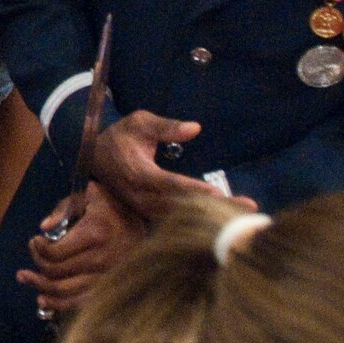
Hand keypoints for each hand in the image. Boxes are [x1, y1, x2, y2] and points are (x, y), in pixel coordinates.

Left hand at [18, 182, 144, 313]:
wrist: (147, 224)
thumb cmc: (112, 206)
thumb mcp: (88, 196)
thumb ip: (63, 210)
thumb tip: (43, 228)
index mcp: (94, 235)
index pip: (55, 254)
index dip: (38, 250)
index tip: (34, 240)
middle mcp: (101, 260)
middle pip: (56, 273)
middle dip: (36, 266)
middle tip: (30, 257)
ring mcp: (107, 277)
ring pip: (66, 293)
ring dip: (41, 287)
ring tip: (25, 279)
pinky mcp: (111, 288)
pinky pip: (81, 303)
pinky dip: (60, 304)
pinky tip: (44, 300)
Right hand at [91, 111, 233, 221]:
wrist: (95, 158)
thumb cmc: (121, 137)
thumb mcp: (139, 122)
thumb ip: (166, 126)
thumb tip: (195, 128)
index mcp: (139, 173)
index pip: (170, 184)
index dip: (194, 189)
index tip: (219, 194)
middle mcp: (142, 196)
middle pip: (182, 206)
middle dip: (216, 208)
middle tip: (249, 207)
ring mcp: (145, 208)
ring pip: (180, 217)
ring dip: (211, 217)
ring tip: (244, 217)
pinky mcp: (149, 214)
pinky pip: (175, 220)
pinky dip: (199, 220)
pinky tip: (223, 220)